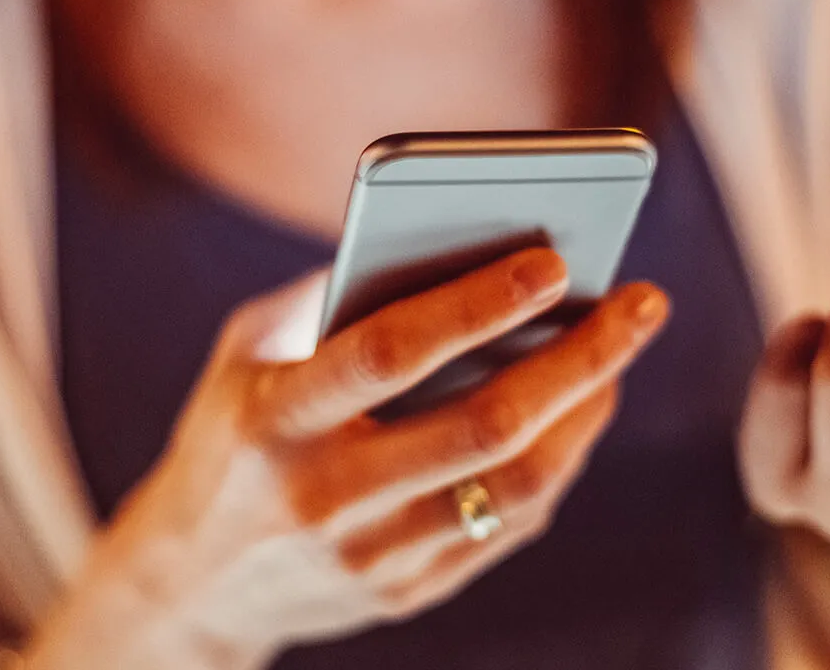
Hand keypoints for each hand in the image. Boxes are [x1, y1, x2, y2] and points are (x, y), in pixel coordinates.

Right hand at [26, 248, 668, 669]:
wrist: (188, 584)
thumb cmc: (233, 432)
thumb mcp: (250, 352)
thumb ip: (334, 294)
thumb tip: (458, 236)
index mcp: (276, 419)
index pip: (392, 353)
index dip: (477, 304)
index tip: (554, 259)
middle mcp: (324, 496)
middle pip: (483, 425)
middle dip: (579, 357)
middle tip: (641, 303)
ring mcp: (369, 557)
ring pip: (512, 486)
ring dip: (585, 414)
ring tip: (619, 356)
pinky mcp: (404, 593)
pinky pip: (506, 528)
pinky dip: (556, 464)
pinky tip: (580, 412)